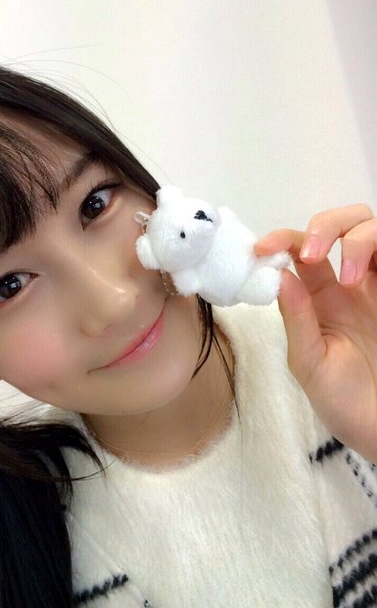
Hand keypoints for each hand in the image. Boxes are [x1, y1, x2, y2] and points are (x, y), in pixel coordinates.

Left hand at [254, 204, 376, 463]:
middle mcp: (352, 284)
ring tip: (352, 277)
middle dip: (326, 226)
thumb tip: (278, 274)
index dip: (280, 239)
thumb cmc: (345, 402)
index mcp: (320, 298)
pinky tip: (368, 276)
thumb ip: (297, 319)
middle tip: (315, 254)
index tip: (262, 249)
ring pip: (374, 228)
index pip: (298, 250)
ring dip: (358, 238)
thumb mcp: (310, 363)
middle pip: (342, 224)